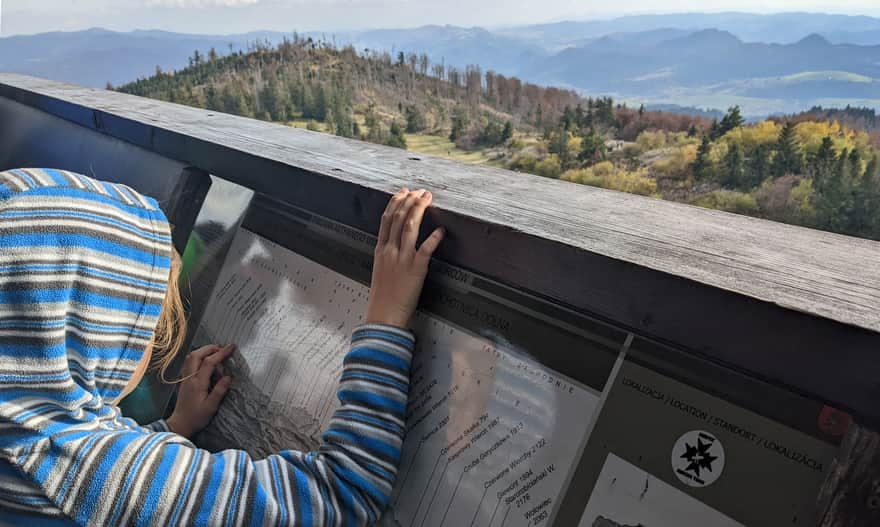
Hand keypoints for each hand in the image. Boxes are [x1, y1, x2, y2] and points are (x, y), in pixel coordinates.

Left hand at [166, 344, 233, 437]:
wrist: (180, 424)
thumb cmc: (196, 417)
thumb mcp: (211, 407)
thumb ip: (219, 391)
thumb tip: (228, 377)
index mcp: (198, 383)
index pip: (209, 362)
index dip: (221, 353)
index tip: (231, 348)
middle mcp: (189, 378)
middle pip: (197, 355)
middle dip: (210, 348)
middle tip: (223, 347)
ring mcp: (185, 378)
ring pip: (191, 357)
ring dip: (203, 351)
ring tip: (215, 351)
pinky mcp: (184, 380)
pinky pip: (189, 362)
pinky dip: (198, 356)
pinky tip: (205, 360)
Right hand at [365, 188, 444, 327]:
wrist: (384, 314)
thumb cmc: (383, 295)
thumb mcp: (380, 269)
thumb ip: (387, 254)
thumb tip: (394, 242)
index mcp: (380, 250)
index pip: (386, 219)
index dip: (395, 202)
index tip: (403, 192)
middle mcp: (390, 251)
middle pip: (398, 218)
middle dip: (410, 201)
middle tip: (420, 191)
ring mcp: (402, 259)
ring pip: (409, 227)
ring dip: (419, 210)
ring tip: (427, 199)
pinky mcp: (415, 270)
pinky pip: (425, 250)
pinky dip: (433, 238)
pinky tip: (441, 230)